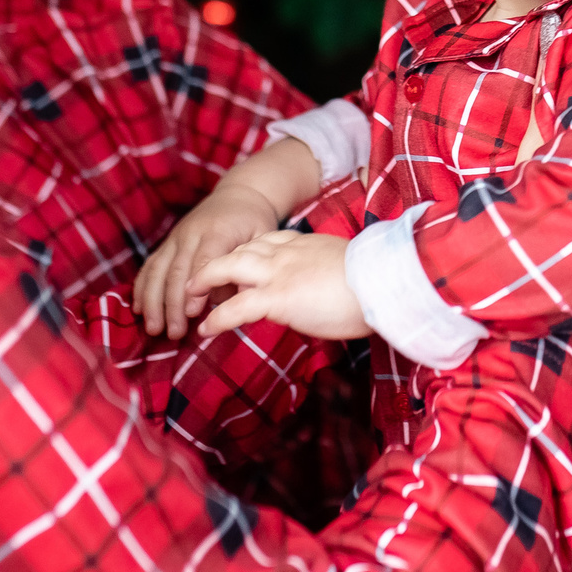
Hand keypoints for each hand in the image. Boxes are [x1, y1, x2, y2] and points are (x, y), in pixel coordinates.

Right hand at [134, 184, 278, 337]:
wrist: (239, 195)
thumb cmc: (253, 223)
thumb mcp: (261, 239)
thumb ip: (248, 266)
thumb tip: (235, 298)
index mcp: (218, 232)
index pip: (203, 262)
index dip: (196, 289)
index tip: (193, 314)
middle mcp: (192, 234)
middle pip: (177, 271)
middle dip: (172, 304)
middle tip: (173, 333)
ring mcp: (176, 238)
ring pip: (158, 270)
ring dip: (153, 301)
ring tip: (154, 328)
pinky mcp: (167, 242)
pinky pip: (150, 265)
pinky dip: (142, 287)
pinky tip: (138, 309)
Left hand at [193, 230, 369, 339]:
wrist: (382, 283)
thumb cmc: (376, 282)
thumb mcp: (348, 268)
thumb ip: (328, 274)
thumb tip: (327, 290)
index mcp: (305, 244)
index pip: (266, 241)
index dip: (247, 252)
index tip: (236, 263)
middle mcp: (287, 253)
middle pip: (239, 250)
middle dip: (214, 264)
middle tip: (198, 280)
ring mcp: (279, 273)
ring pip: (227, 269)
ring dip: (204, 284)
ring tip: (189, 300)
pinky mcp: (277, 298)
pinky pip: (236, 307)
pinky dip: (216, 319)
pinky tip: (205, 330)